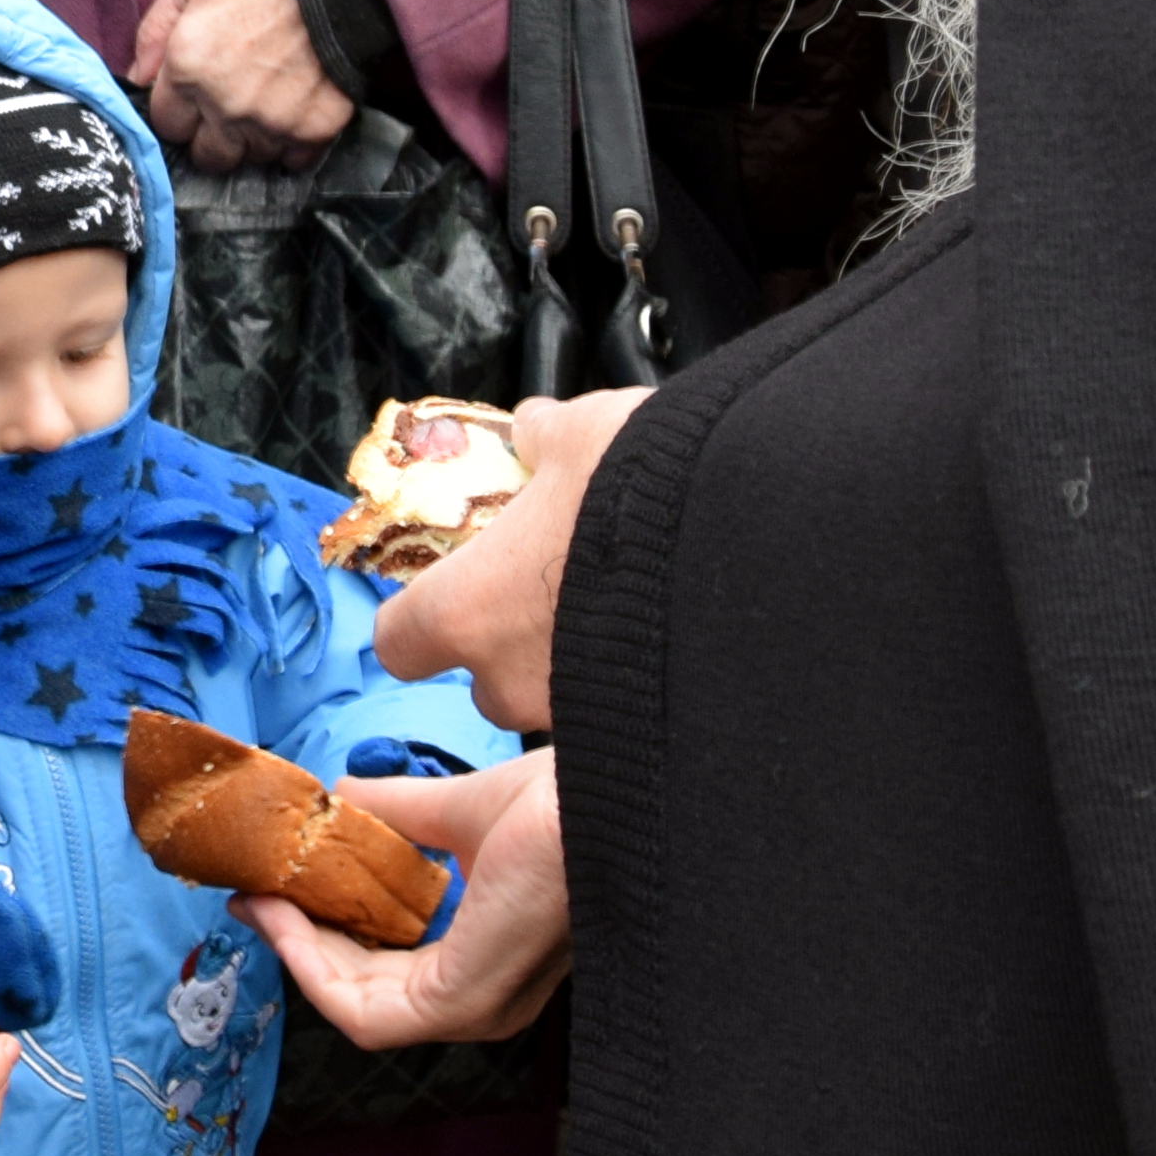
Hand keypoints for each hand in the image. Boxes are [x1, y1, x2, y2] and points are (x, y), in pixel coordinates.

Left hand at [129, 0, 350, 174]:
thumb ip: (156, 27)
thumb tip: (137, 75)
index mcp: (189, 67)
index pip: (166, 124)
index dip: (177, 108)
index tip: (192, 92)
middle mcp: (227, 106)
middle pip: (207, 155)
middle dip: (210, 134)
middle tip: (226, 103)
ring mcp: (274, 121)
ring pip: (251, 160)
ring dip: (252, 139)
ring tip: (264, 102)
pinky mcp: (318, 127)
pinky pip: (295, 160)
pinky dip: (291, 143)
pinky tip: (293, 110)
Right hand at [244, 753, 564, 1049]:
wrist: (604, 796)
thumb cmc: (561, 805)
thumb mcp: (458, 809)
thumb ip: (397, 812)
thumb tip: (341, 795)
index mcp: (487, 962)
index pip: (391, 968)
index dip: (327, 933)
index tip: (280, 890)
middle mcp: (481, 1002)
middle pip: (364, 991)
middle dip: (301, 945)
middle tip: (256, 895)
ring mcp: (472, 1010)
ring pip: (355, 1006)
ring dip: (298, 953)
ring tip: (261, 899)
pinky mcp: (459, 1003)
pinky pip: (362, 1011)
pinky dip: (313, 964)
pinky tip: (287, 914)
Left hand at [364, 386, 636, 732]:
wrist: (755, 545)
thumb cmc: (645, 488)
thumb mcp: (582, 435)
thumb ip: (543, 439)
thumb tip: (536, 428)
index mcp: (468, 608)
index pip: (399, 642)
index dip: (416, 620)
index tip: (441, 594)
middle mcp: (512, 679)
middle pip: (484, 683)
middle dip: (511, 647)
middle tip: (552, 591)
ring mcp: (577, 715)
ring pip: (554, 703)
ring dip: (575, 666)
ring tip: (625, 608)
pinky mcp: (643, 728)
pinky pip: (619, 711)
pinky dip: (632, 681)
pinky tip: (668, 635)